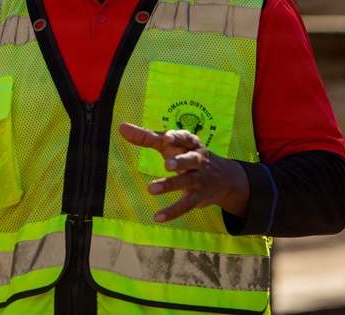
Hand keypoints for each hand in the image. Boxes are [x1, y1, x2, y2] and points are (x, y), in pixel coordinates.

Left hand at [118, 122, 249, 222]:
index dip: (177, 138)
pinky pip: (186, 205)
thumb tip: (121, 127)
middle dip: (180, 161)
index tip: (166, 138)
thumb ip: (147, 137)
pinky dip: (173, 211)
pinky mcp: (199, 197)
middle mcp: (198, 160)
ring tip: (151, 189)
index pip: (185, 138)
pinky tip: (157, 217)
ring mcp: (200, 179)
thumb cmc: (186, 154)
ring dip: (170, 185)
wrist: (222, 178)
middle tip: (166, 164)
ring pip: (187, 181)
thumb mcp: (170, 145)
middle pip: (191, 159)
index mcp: (191, 143)